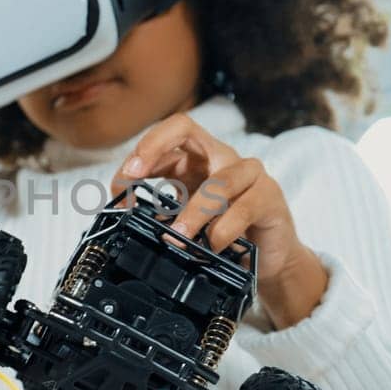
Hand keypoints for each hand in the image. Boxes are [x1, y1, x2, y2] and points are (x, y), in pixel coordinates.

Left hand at [112, 112, 327, 328]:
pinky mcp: (270, 197)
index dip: (138, 155)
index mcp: (195, 160)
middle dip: (153, 146)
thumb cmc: (224, 236)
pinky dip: (225, 228)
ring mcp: (248, 174)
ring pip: (219, 179)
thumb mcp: (184, 223)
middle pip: (185, 129)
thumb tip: (126, 218)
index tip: (120, 186)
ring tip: (177, 236)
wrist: (268, 261)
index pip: (163, 138)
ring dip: (193, 209)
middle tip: (133, 175)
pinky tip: (213, 244)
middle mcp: (220, 158)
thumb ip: (160, 216)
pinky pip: (246, 206)